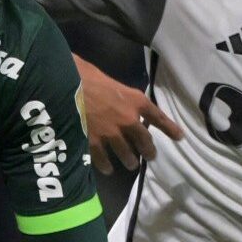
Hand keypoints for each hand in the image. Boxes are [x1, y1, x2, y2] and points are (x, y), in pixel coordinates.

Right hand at [78, 56, 183, 174]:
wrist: (62, 84)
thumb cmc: (83, 73)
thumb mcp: (106, 78)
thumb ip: (115, 91)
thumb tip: (111, 94)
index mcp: (134, 99)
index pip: (158, 116)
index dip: (170, 128)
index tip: (180, 137)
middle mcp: (128, 119)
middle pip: (144, 141)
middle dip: (148, 151)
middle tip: (149, 157)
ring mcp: (111, 133)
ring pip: (126, 154)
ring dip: (129, 161)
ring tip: (130, 164)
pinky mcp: (94, 143)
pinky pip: (104, 160)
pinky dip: (107, 166)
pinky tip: (108, 169)